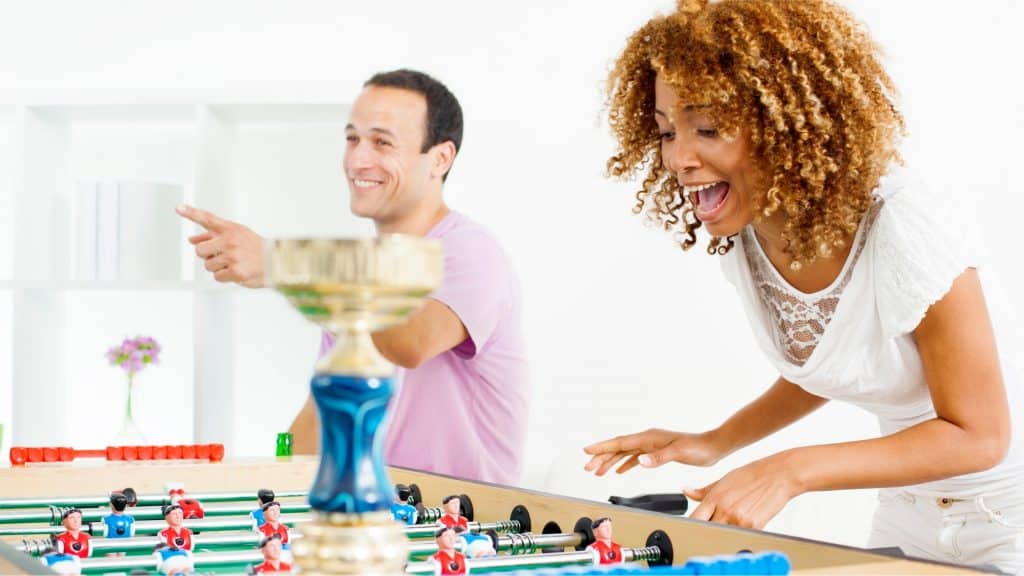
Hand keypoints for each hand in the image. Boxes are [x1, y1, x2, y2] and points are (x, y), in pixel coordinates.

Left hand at [176, 204, 265, 287]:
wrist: (276, 262)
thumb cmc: (255, 248)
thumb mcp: (237, 235)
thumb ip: (213, 235)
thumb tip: (191, 239)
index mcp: (230, 229)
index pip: (207, 219)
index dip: (191, 213)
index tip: (178, 208)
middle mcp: (230, 241)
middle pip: (199, 250)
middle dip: (206, 255)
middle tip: (220, 255)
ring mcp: (233, 256)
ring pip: (208, 265)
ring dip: (217, 267)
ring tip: (232, 263)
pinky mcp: (235, 272)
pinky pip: (217, 277)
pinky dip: (225, 277)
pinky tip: (236, 272)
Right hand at [583, 428, 723, 475]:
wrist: (713, 447)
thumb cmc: (698, 448)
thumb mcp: (678, 452)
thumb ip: (659, 457)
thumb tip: (640, 460)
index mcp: (649, 437)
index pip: (620, 442)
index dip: (602, 447)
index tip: (586, 451)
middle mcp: (647, 439)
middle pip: (618, 447)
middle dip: (601, 457)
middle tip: (587, 467)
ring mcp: (651, 445)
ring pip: (624, 452)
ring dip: (610, 461)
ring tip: (597, 471)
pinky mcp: (656, 452)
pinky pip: (634, 457)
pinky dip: (624, 463)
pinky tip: (620, 471)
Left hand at [686, 452, 802, 528]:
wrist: (778, 475)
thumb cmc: (752, 475)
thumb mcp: (724, 479)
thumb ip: (704, 490)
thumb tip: (686, 490)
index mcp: (715, 497)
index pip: (694, 518)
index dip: (691, 524)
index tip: (691, 526)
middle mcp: (725, 509)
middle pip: (708, 530)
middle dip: (709, 529)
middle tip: (716, 524)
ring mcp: (739, 519)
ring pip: (724, 535)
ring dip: (726, 532)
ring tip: (734, 520)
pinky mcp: (754, 526)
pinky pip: (742, 536)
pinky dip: (742, 533)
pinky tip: (747, 521)